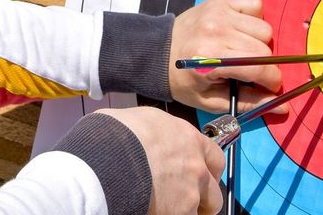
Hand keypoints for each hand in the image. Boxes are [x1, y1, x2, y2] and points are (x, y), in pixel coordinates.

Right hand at [101, 107, 225, 214]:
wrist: (108, 157)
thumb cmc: (114, 134)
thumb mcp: (137, 118)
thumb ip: (153, 131)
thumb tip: (142, 134)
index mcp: (188, 138)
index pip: (214, 157)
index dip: (206, 169)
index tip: (198, 175)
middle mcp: (196, 166)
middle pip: (214, 190)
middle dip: (203, 197)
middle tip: (187, 199)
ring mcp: (191, 193)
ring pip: (202, 209)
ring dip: (189, 210)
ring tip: (167, 208)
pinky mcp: (180, 212)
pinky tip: (155, 211)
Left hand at [168, 0, 284, 113]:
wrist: (157, 53)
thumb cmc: (184, 80)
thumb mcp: (211, 101)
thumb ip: (249, 103)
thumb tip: (284, 106)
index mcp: (211, 58)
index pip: (259, 68)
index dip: (272, 81)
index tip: (269, 86)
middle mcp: (216, 31)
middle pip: (265, 49)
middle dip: (265, 65)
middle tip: (249, 70)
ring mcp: (218, 12)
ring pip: (264, 28)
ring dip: (260, 42)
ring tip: (242, 50)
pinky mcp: (220, 1)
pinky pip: (256, 4)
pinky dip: (255, 18)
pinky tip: (241, 30)